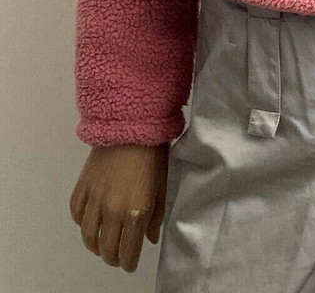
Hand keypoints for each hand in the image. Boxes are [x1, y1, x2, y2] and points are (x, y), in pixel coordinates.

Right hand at [69, 142, 168, 271]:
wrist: (132, 125)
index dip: (128, 263)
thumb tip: (149, 238)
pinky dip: (81, 222)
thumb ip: (156, 216)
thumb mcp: (162, 186)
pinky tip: (89, 221)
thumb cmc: (153, 153)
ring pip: (87, 235)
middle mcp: (112, 210)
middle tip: (118, 257)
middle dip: (112, 258)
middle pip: (106, 248)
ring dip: (94, 245)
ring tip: (102, 244)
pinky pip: (76, 213)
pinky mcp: (82, 186)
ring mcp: (94, 198)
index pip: (127, 252)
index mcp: (135, 212)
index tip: (130, 264)